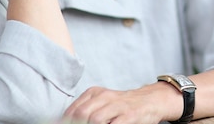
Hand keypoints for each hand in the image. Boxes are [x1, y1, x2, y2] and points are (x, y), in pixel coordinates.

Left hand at [63, 84, 179, 123]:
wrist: (150, 100)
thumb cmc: (122, 106)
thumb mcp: (102, 102)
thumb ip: (85, 111)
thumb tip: (63, 121)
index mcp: (95, 93)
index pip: (73, 110)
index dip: (65, 122)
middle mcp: (105, 97)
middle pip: (81, 114)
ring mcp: (118, 106)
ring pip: (95, 119)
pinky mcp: (130, 116)